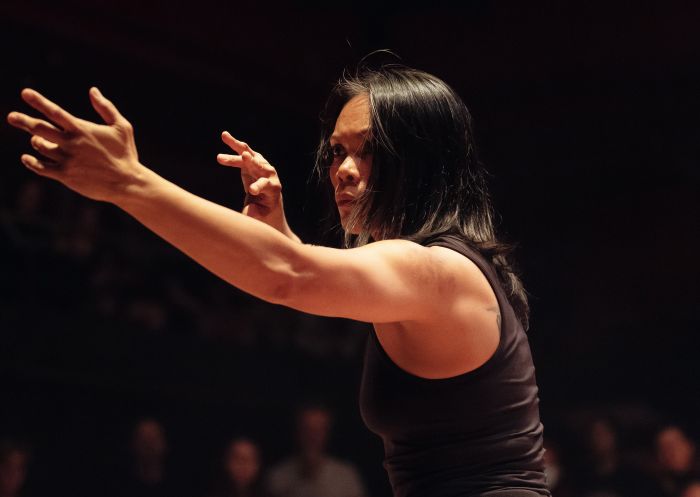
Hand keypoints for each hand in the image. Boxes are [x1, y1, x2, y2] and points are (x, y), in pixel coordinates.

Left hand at [7, 87, 143, 202]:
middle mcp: (70, 143)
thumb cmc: (126, 154)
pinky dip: (31, 162)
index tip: (25, 93)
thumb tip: (93, 90)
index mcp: (82, 130)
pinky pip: (40, 167)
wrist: (127, 182)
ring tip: (37, 140)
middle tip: (11, 117)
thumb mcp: (122, 127)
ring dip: (36, 142)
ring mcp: (66, 160)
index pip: (55, 112)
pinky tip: (26, 158)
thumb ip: (106, 108)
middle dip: (23, 120)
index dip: (38, 101)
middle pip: (39, 128)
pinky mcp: (65, 175)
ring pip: (40, 147)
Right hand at [217, 131, 283, 220]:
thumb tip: (248, 211)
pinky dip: (234, 144)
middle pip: (259, 167)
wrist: (267, 200)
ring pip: (249, 155)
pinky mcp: (252, 161)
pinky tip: (225, 135)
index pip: (266, 186)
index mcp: (273, 188)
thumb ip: (254, 213)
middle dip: (252, 162)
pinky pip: (243, 151)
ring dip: (237, 147)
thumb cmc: (263, 209)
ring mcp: (261, 165)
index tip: (252, 191)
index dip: (259, 187)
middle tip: (245, 157)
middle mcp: (269, 174)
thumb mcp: (260, 215)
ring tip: (225, 137)